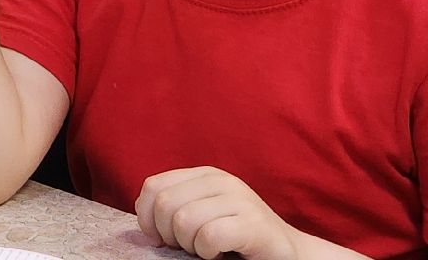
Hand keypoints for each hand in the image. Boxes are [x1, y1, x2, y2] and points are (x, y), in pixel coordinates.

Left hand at [136, 166, 299, 259]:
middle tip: (189, 247)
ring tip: (208, 249)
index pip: (153, 187)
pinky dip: (207, 252)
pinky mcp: (254, 223)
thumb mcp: (200, 215)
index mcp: (204, 175)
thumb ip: (173, 208)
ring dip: (191, 246)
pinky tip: (219, 253)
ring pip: (184, 221)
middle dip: (169, 235)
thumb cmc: (235, 239)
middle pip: (165, 204)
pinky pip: (210, 236)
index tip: (161, 239)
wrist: (286, 253)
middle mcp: (221, 180)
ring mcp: (240, 199)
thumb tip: (142, 216)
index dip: (148, 218)